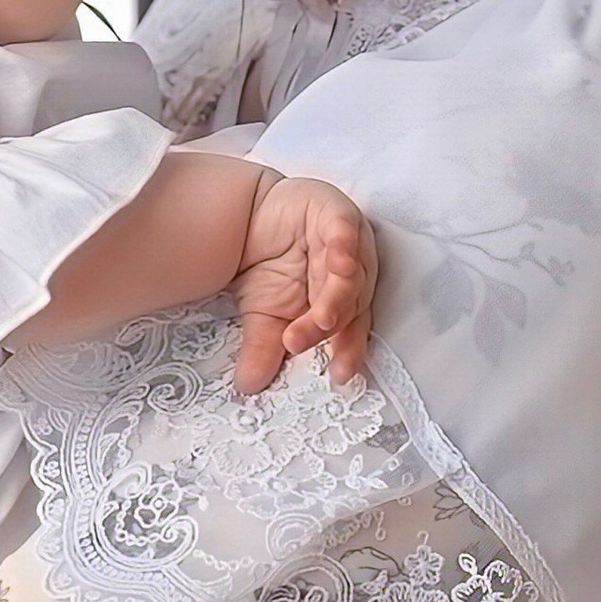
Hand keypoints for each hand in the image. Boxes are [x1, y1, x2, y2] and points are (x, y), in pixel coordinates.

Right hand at [230, 174, 375, 394]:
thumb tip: (247, 386)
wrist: (250, 216)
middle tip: (297, 341)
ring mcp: (349, 244)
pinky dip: (345, 247)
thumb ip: (263, 347)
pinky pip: (347, 232)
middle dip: (327, 326)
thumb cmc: (267, 265)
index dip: (349, 351)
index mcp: (344, 300)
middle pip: (352, 304)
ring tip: (320, 319)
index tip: (339, 374)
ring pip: (353, 274)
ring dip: (337, 297)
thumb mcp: (262, 314)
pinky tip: (339, 263)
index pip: (353, 330)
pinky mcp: (338, 215)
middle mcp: (353, 274)